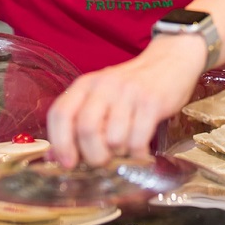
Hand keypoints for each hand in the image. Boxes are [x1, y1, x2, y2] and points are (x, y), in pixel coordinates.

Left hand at [46, 34, 206, 166]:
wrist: (171, 60)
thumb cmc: (132, 87)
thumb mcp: (101, 97)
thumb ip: (77, 123)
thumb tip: (52, 157)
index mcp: (85, 84)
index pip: (60, 114)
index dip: (60, 143)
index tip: (68, 163)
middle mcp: (104, 86)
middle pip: (86, 129)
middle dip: (92, 156)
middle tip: (101, 162)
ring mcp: (129, 93)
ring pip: (114, 139)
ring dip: (119, 154)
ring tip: (125, 149)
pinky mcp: (152, 102)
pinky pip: (138, 140)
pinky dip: (137, 154)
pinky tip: (140, 151)